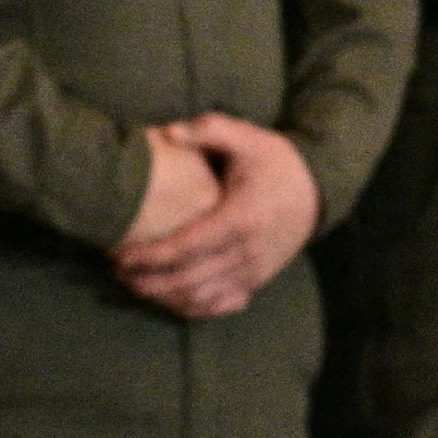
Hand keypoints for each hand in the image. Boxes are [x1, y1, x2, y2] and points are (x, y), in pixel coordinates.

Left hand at [112, 114, 316, 317]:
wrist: (318, 191)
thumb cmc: (277, 163)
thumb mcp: (249, 137)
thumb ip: (210, 129)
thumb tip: (168, 132)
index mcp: (241, 218)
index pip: (187, 246)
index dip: (150, 256)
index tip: (120, 256)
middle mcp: (248, 252)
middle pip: (189, 280)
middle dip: (149, 281)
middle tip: (118, 273)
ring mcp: (254, 271)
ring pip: (203, 299)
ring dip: (165, 298)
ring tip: (136, 285)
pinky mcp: (257, 282)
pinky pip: (221, 306)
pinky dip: (192, 308)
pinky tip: (169, 298)